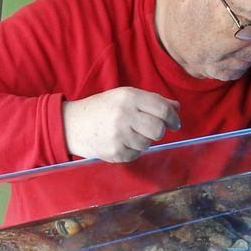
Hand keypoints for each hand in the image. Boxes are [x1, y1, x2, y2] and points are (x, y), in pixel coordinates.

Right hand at [62, 87, 181, 162]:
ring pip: (148, 143)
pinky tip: (121, 141)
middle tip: (152, 129)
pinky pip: (136, 154)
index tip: (174, 123)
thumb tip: (176, 107)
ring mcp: (119, 135)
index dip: (172, 118)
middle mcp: (124, 115)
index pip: (162, 109)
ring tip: (129, 133)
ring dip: (144, 140)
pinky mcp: (116, 152)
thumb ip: (152, 101)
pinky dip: (133, 149)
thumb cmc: (103, 108)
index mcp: (129, 97)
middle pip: (158, 129)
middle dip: (159, 130)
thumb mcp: (125, 97)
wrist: (73, 124)